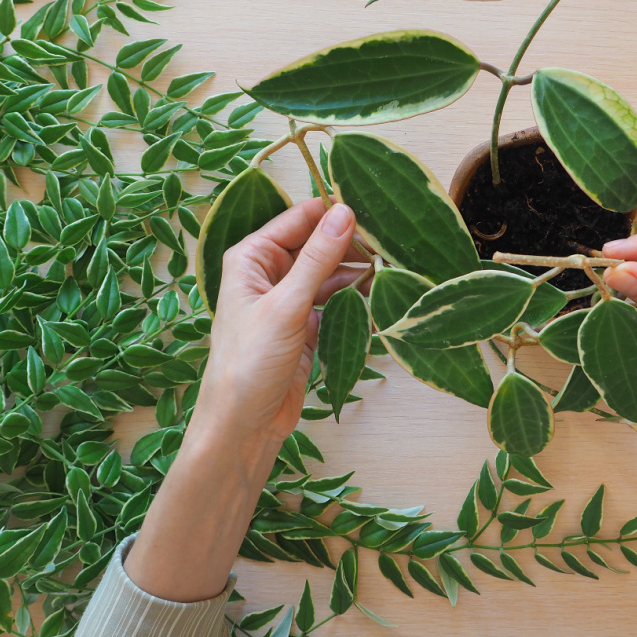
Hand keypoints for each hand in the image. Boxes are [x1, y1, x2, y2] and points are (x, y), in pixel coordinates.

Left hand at [126, 199, 358, 601]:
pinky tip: (379, 300)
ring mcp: (288, 301)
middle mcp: (268, 273)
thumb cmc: (249, 363)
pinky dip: (355, 301)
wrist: (243, 426)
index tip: (377, 209)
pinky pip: (334, 302)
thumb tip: (347, 212)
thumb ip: (318, 258)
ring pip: (330, 274)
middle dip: (353, 244)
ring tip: (394, 271)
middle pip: (318, 244)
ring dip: (358, 273)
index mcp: (252, 257)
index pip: (300, 218)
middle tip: (394, 244)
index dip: (336, 211)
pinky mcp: (304, 327)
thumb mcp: (286, 305)